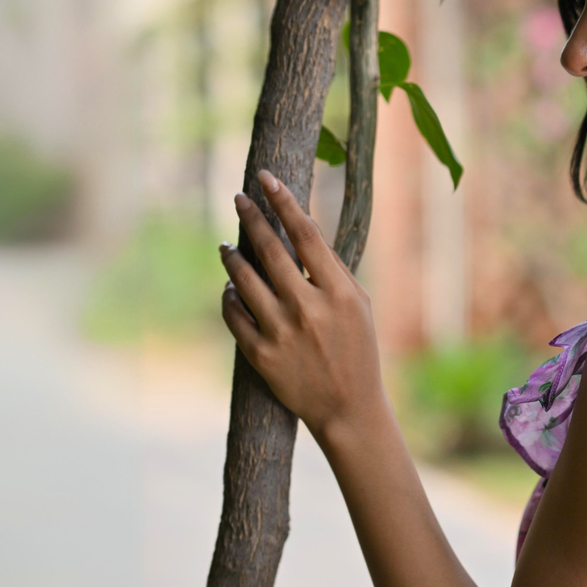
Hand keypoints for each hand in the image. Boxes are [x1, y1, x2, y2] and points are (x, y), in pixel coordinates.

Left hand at [220, 171, 384, 441]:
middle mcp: (308, 310)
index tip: (266, 179)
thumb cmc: (358, 349)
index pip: (305, 234)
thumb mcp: (360, 306)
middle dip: (250, 217)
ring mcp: (282, 333)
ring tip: (227, 246)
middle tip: (238, 198)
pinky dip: (228, 296)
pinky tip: (231, 288)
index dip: (283, 202)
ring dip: (232, 256)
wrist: (348, 408)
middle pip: (269, 250)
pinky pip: (233, 315)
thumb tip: (301, 229)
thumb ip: (332, 270)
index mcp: (339, 293)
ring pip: (243, 280)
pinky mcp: (261, 356)